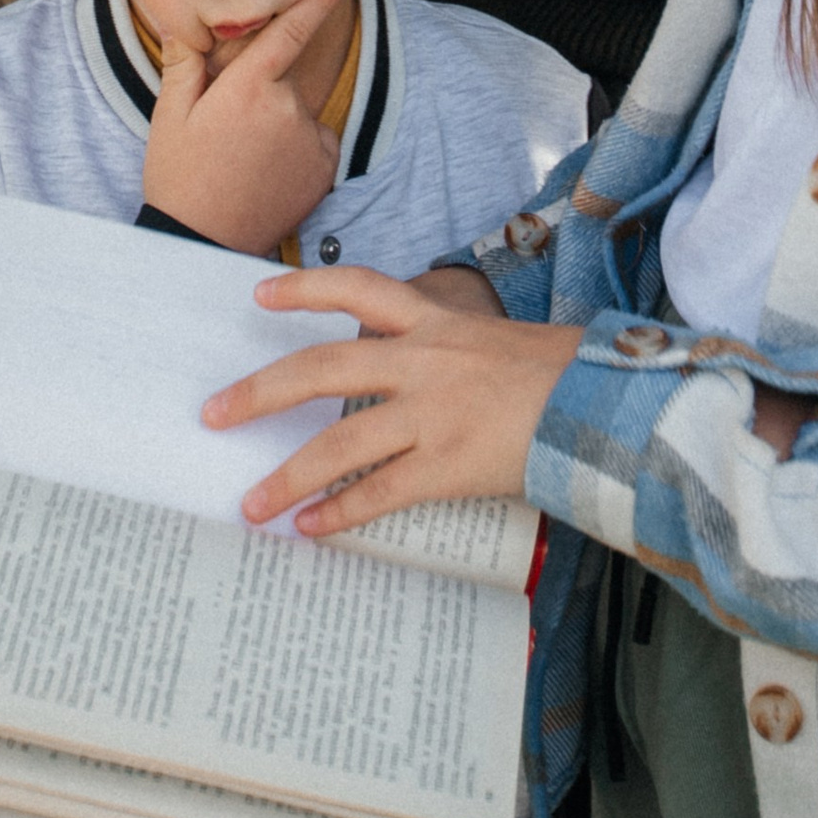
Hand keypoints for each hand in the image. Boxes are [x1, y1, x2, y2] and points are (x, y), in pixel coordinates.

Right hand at [142, 0, 352, 256]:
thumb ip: (185, 63)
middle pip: (283, 77)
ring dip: (278, 119)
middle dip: (261, 89)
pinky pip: (314, 139)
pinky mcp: (324, 168)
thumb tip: (186, 22)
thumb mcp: (170, 116)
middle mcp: (287, 108)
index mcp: (248, 87)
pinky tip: (266, 171)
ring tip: (242, 157)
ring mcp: (310, 139)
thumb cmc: (180, 177)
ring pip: (297, 109)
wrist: (203, 245)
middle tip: (227, 129)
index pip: (290, 30)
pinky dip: (296, 146)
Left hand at [205, 265, 587, 533]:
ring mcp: (431, 412)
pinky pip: (379, 492)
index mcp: (434, 321)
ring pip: (338, 442)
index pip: (358, 287)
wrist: (603, 402)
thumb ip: (443, 353)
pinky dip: (340, 513)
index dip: (305, 289)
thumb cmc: (553, 373)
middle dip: (261, 392)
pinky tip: (310, 529)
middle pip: (322, 367)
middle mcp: (423, 359)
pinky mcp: (447, 463)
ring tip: (251, 504)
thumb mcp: (491, 340)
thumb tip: (398, 381)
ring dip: (288, 476)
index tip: (259, 295)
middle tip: (214, 413)